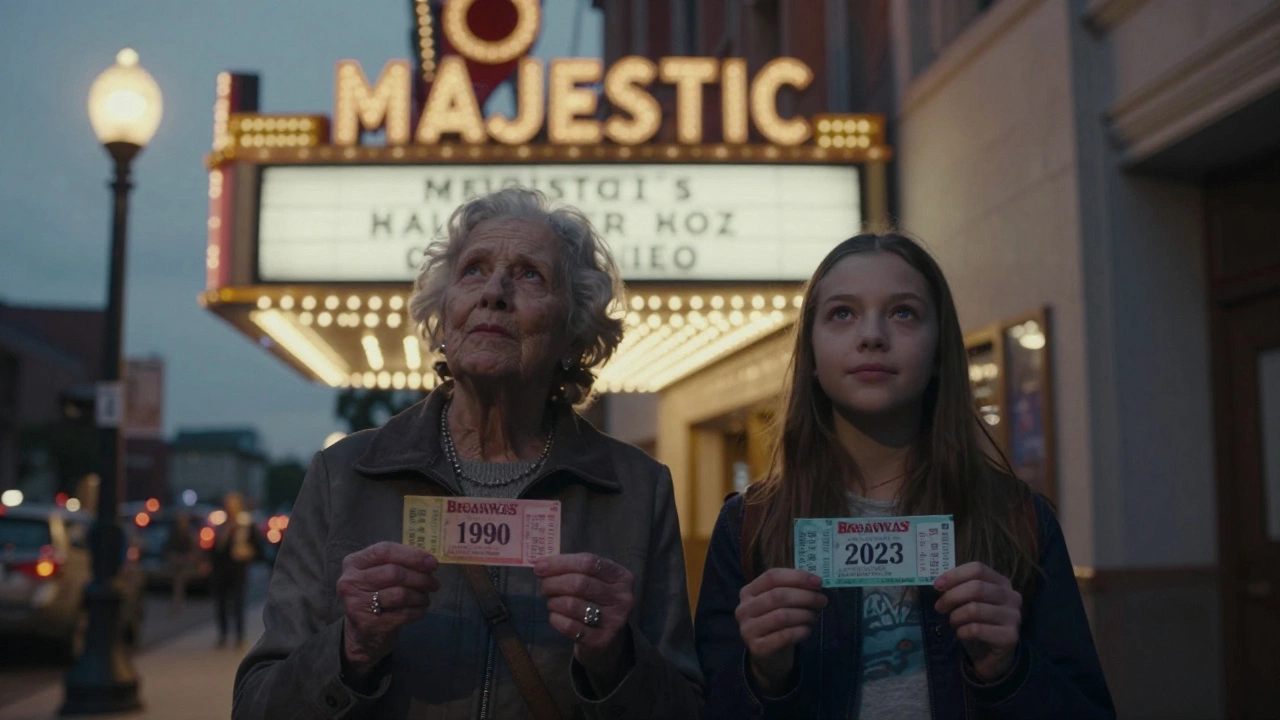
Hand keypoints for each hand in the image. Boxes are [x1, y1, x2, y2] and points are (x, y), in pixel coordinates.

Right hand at [337, 542, 440, 678]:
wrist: (363, 632)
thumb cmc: (377, 595)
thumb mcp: (379, 574)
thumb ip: (399, 563)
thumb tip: (429, 561)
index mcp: (354, 563)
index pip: (384, 551)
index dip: (412, 555)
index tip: (432, 563)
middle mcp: (350, 581)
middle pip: (394, 573)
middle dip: (420, 578)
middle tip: (434, 583)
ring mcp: (357, 604)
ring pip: (400, 594)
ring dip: (420, 596)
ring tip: (426, 598)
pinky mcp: (368, 624)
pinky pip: (403, 614)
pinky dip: (418, 611)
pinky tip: (420, 609)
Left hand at [536, 553, 634, 685]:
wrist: (608, 642)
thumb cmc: (597, 603)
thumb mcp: (594, 581)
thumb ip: (573, 569)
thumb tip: (541, 564)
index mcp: (622, 577)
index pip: (589, 562)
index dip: (561, 563)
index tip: (540, 566)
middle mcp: (622, 598)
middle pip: (579, 583)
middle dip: (553, 583)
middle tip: (544, 587)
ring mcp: (614, 620)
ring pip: (571, 604)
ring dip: (554, 602)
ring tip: (552, 603)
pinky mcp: (600, 640)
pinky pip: (569, 626)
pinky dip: (555, 619)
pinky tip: (556, 617)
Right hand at [735, 568, 826, 694]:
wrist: (769, 656)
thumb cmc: (777, 624)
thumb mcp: (780, 603)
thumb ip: (793, 589)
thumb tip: (817, 582)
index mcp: (748, 592)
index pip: (772, 576)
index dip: (797, 577)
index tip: (818, 582)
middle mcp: (744, 609)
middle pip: (778, 595)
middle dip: (805, 596)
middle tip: (822, 600)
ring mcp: (748, 629)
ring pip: (782, 616)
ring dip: (804, 614)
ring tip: (814, 617)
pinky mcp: (758, 648)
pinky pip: (785, 636)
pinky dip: (801, 631)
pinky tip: (807, 631)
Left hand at [934, 562, 1021, 681]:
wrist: (994, 655)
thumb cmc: (979, 623)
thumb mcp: (970, 602)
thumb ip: (960, 588)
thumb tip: (939, 583)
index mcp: (1002, 582)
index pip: (978, 569)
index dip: (955, 575)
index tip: (937, 585)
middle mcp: (1012, 597)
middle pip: (976, 587)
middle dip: (951, 597)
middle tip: (939, 607)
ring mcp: (1013, 617)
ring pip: (975, 609)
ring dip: (956, 616)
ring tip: (953, 622)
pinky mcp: (1010, 637)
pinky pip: (977, 629)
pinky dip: (962, 631)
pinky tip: (961, 634)